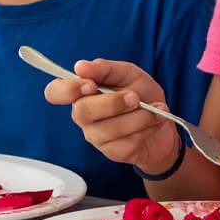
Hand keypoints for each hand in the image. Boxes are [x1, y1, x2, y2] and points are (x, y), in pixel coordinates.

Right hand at [44, 58, 181, 172]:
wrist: (164, 121)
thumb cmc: (141, 94)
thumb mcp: (128, 73)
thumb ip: (105, 69)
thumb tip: (80, 66)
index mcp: (81, 93)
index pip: (55, 92)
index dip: (67, 89)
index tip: (90, 85)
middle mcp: (83, 116)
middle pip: (82, 112)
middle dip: (112, 103)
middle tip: (135, 97)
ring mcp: (96, 137)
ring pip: (109, 129)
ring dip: (138, 117)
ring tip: (154, 109)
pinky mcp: (113, 152)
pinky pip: (126, 142)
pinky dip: (146, 128)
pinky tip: (155, 121)